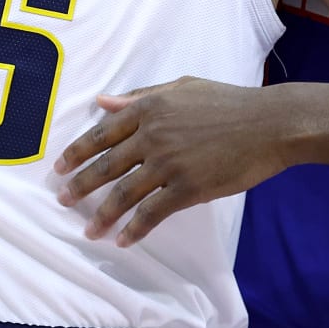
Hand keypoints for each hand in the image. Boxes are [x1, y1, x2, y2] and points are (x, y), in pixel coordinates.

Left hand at [54, 77, 291, 245]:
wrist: (268, 124)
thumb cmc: (228, 102)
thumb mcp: (182, 87)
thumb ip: (140, 96)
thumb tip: (103, 101)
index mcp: (149, 109)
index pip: (102, 133)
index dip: (77, 151)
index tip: (59, 166)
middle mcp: (152, 136)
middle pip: (106, 165)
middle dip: (80, 184)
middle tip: (62, 199)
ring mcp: (169, 164)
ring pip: (124, 193)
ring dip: (102, 214)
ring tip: (89, 229)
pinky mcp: (188, 189)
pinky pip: (152, 213)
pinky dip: (135, 229)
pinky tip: (123, 240)